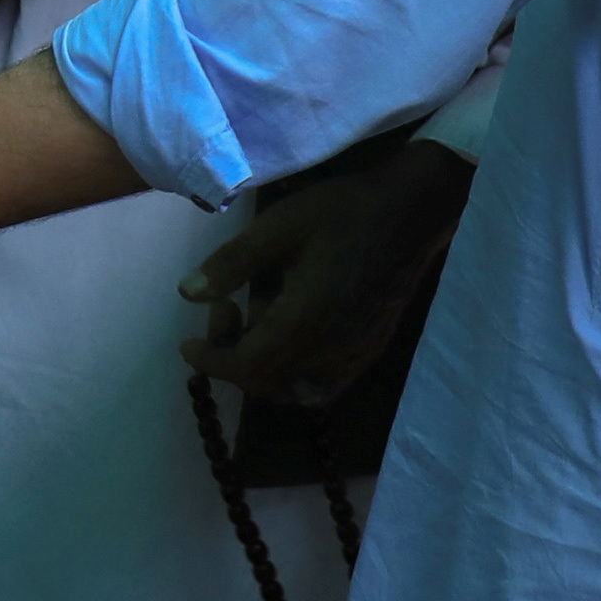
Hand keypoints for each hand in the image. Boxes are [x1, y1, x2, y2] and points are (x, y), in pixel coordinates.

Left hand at [178, 140, 471, 404]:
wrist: (414, 209)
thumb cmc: (343, 212)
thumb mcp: (278, 227)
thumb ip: (231, 264)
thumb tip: (187, 294)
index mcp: (307, 322)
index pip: (248, 368)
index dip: (211, 361)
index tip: (187, 343)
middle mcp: (334, 350)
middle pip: (268, 384)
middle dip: (233, 357)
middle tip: (225, 309)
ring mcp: (357, 354)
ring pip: (297, 390)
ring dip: (264, 369)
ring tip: (255, 321)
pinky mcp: (371, 348)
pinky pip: (326, 383)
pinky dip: (296, 374)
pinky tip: (288, 336)